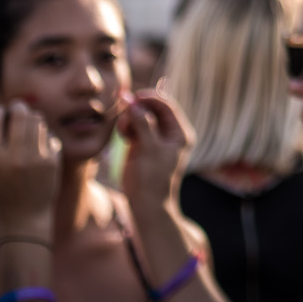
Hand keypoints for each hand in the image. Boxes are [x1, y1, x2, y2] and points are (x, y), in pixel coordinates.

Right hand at [0, 101, 60, 238]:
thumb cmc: (4, 190)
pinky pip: (49, 136)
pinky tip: (39, 149)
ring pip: (38, 120)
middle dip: (19, 108)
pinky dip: (44, 138)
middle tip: (18, 111)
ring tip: (28, 131)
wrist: (25, 218)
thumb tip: (0, 111)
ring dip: (33, 121)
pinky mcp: (53, 161)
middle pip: (21, 113)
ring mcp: (36, 158)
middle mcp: (15, 157)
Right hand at [117, 89, 191, 214]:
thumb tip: (134, 103)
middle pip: (153, 109)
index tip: (134, 97)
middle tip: (124, 113)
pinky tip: (122, 133)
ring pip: (141, 117)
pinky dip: (127, 126)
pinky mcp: (142, 145)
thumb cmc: (153, 178)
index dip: (150, 99)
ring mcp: (155, 139)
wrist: (146, 204)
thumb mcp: (150, 149)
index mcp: (180, 133)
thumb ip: (144, 124)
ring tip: (124, 129)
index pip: (167, 106)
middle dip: (138, 108)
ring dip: (131, 118)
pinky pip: (134, 128)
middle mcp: (169, 134)